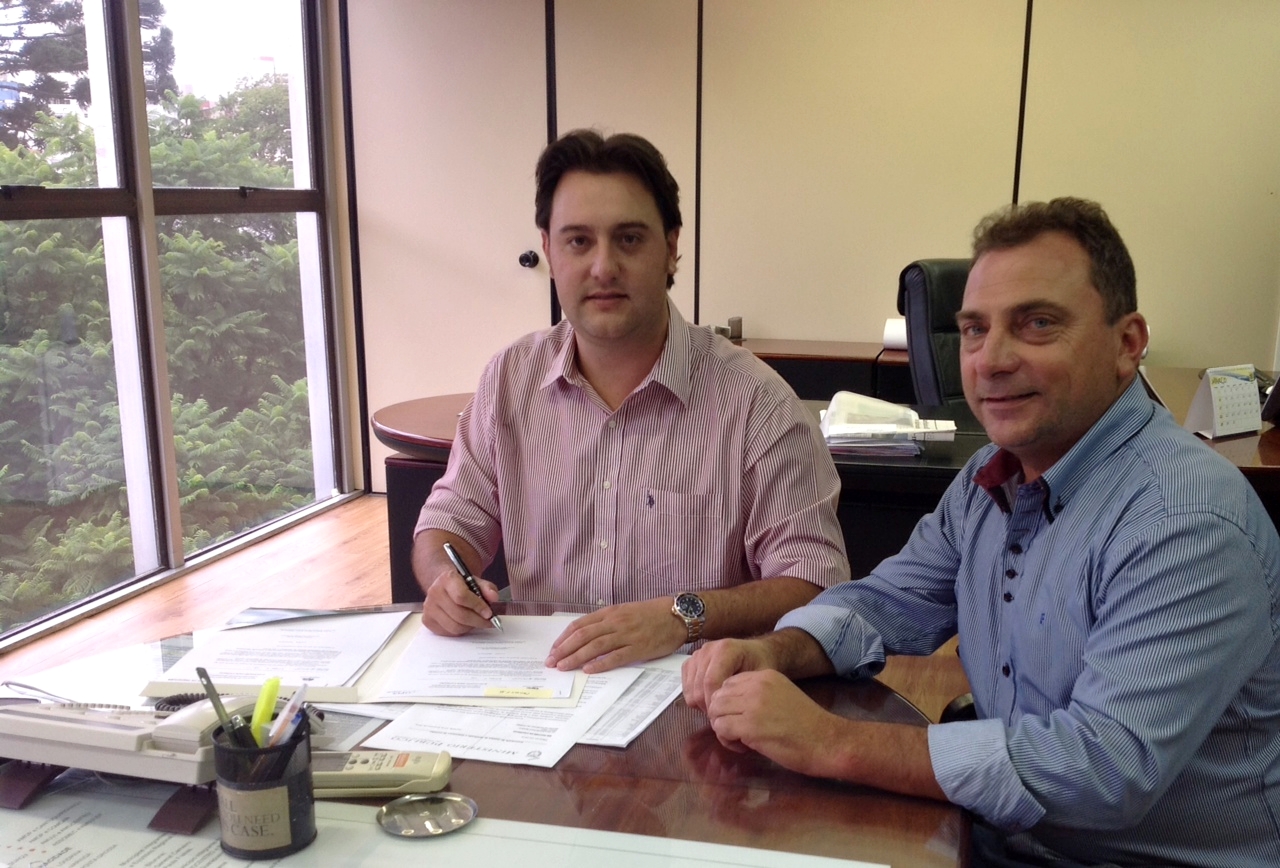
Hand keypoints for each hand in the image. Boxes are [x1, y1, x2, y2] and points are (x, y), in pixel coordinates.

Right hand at [420, 564, 501, 635]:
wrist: (443, 587)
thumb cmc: (462, 585)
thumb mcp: (476, 581)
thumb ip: (487, 588)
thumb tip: (494, 597)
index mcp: (447, 579)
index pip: (462, 596)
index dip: (477, 606)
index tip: (489, 613)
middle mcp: (434, 592)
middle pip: (459, 614)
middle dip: (478, 621)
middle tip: (488, 622)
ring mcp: (429, 608)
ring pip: (454, 626)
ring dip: (470, 627)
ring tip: (477, 622)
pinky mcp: (427, 620)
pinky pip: (447, 632)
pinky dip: (460, 631)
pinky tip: (465, 624)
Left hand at [545, 599, 684, 672]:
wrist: (677, 615)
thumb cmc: (651, 614)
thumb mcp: (624, 611)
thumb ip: (606, 622)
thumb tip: (586, 636)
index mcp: (610, 613)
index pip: (580, 625)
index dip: (564, 638)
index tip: (553, 649)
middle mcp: (615, 622)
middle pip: (583, 636)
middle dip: (564, 649)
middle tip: (551, 662)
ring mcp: (627, 635)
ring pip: (595, 646)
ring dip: (576, 657)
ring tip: (563, 667)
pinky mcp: (639, 648)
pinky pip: (615, 657)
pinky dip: (600, 664)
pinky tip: (588, 670)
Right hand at [681, 638, 774, 711]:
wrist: (754, 652)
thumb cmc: (759, 665)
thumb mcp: (761, 677)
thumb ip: (747, 691)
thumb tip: (732, 713)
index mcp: (726, 649)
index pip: (711, 682)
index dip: (715, 704)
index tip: (726, 716)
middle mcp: (708, 649)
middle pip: (698, 687)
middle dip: (709, 706)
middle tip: (723, 716)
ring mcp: (698, 655)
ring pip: (690, 689)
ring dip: (701, 703)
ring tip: (718, 707)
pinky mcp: (691, 662)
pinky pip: (685, 686)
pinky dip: (695, 697)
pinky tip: (710, 698)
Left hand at [704, 669, 842, 773]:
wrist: (827, 741)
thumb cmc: (808, 725)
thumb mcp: (783, 696)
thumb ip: (759, 695)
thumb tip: (733, 706)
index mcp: (765, 676)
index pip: (728, 683)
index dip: (728, 703)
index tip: (740, 718)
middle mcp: (757, 685)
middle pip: (718, 696)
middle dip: (722, 715)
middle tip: (737, 731)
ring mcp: (753, 705)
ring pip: (716, 712)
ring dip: (723, 728)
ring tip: (740, 740)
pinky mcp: (750, 726)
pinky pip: (721, 729)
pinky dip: (727, 741)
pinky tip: (744, 747)